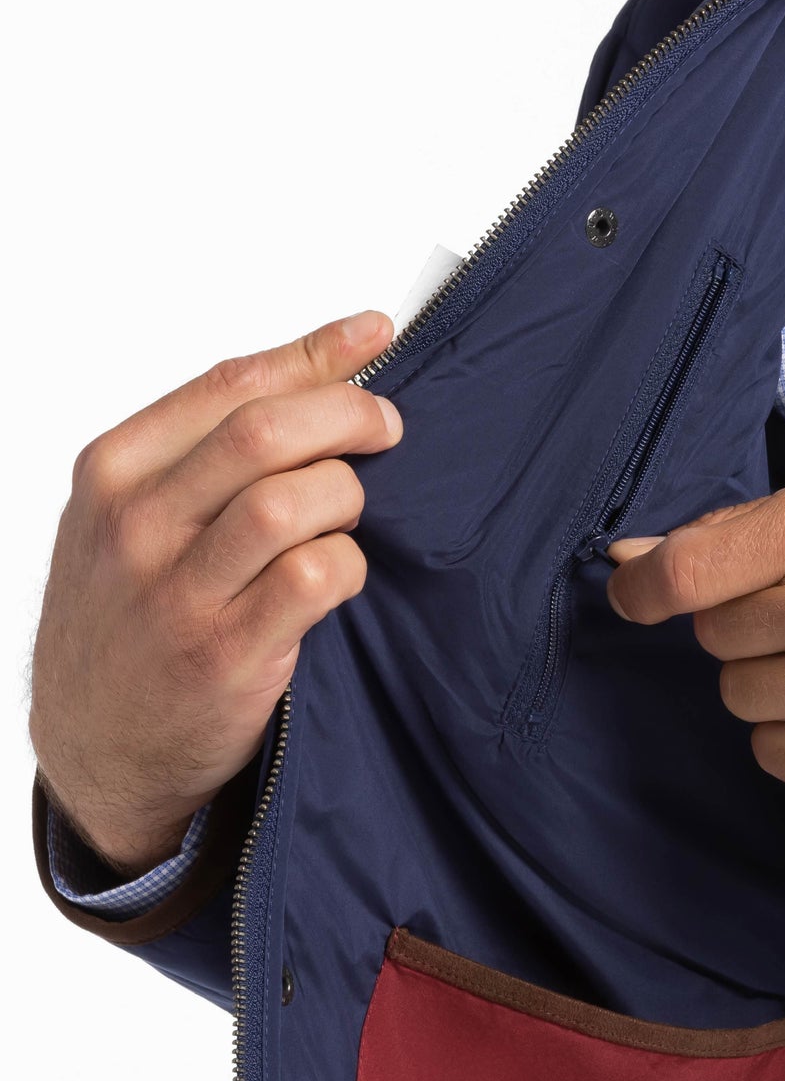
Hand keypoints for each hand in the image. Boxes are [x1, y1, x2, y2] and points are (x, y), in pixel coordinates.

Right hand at [30, 312, 401, 874]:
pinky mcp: (225, 653)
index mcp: (114, 470)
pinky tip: (341, 574)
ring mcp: (178, 591)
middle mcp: (137, 524)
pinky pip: (313, 578)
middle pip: (265, 432)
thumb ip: (202, 455)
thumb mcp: (132, 520)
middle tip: (388, 427)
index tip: (373, 335)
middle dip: (348, 416)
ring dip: (344, 498)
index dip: (315, 355)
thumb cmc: (132, 619)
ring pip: (291, 501)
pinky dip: (347, 565)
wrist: (99, 745)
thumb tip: (314, 378)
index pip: (229, 384)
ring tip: (347, 516)